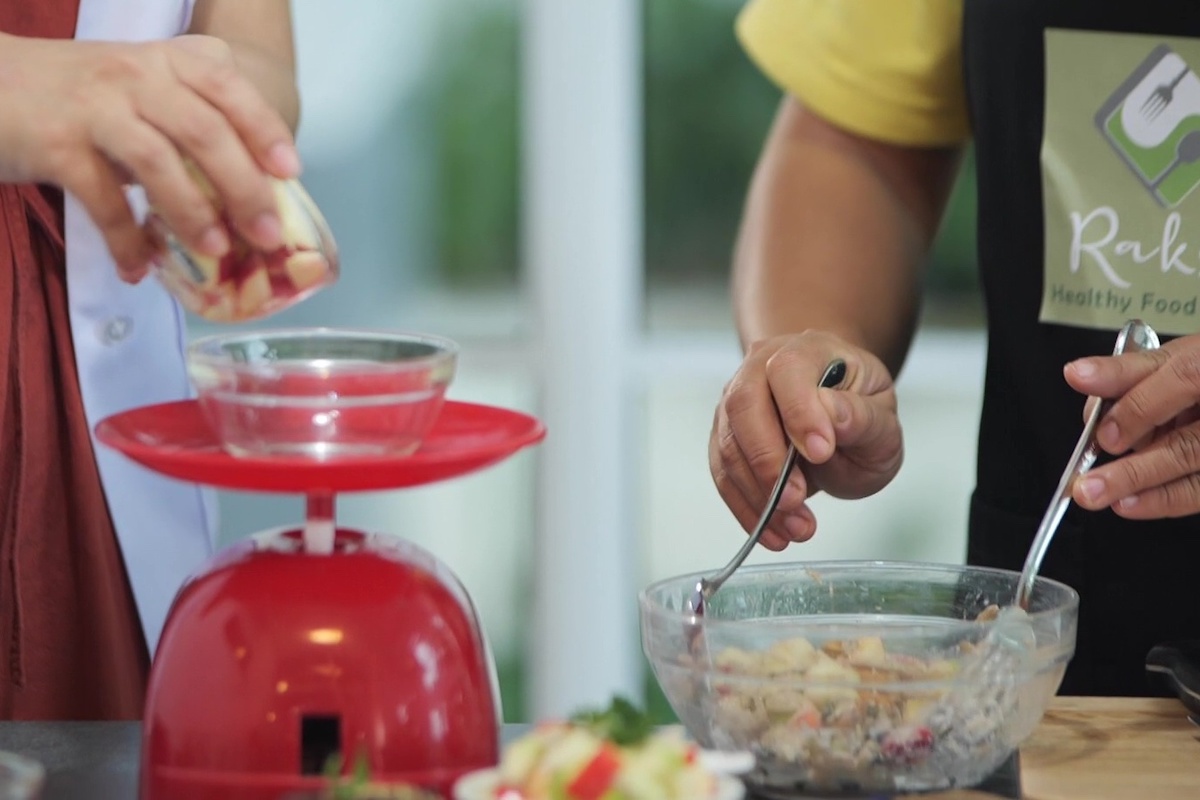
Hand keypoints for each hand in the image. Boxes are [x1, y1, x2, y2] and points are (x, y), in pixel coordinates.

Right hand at [0, 33, 298, 280]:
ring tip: (216, 251)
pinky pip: (102, 200)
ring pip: (159, 161)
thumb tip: (247, 188)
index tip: (291, 171)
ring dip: (193, 213)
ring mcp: (94, 108)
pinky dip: (126, 240)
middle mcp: (133, 76)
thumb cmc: (76, 96)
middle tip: (266, 233)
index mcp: (163, 61)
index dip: (263, 127)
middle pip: (204, 130)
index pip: (226, 86)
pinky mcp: (56, 145)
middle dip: (243, 187)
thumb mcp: (138, 86)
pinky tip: (140, 268)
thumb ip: (186, 118)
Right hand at [709, 331, 903, 550]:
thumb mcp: (883, 421)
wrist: (837, 419)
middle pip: (743, 404)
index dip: (800, 411)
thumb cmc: (861, 415)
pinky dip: (746, 507)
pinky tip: (774, 531)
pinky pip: (723, 473)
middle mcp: (762, 367)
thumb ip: (861, 418)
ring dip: (758, 494)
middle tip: (796, 500)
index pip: (789, 370)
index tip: (822, 452)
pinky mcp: (725, 436)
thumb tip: (832, 417)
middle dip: (767, 460)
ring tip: (798, 527)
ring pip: (728, 445)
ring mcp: (737, 401)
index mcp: (808, 350)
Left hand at [1065, 334, 1199, 517]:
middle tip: (1087, 485)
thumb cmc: (1199, 372)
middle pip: (1187, 445)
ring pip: (1191, 465)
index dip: (1140, 409)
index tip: (1102, 435)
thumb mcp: (1168, 360)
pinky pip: (1198, 490)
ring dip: (1142, 488)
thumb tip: (1077, 375)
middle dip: (1133, 469)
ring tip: (1100, 497)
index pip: (1184, 380)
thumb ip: (1123, 372)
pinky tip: (1129, 503)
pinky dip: (1164, 499)